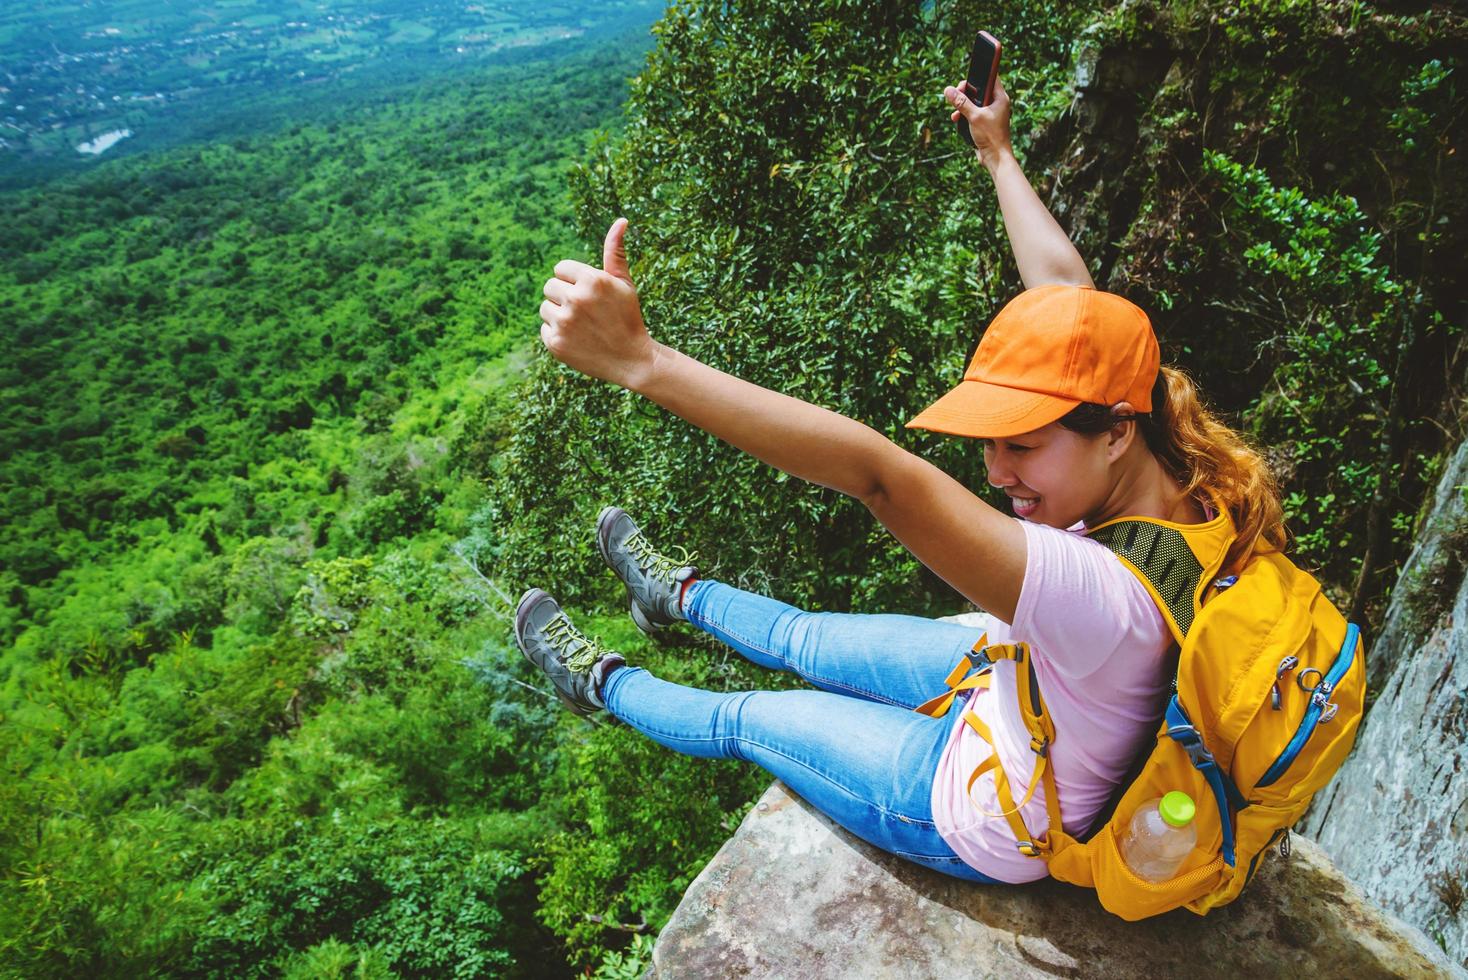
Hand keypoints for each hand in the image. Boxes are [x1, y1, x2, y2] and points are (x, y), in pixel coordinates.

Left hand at [539, 218, 657, 389]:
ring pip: (545, 307)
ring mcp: (564, 322)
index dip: (574, 281)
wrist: (631, 359)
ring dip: (558, 314)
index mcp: (592, 280)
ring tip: (582, 325)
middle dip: (564, 296)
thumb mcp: (624, 283)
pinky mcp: (556, 343)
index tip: (590, 295)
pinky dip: (557, 334)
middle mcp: (576, 299)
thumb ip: (615, 252)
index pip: (560, 268)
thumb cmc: (627, 316)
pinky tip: (578, 339)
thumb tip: (621, 220)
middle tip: (586, 311)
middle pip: (550, 286)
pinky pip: (544, 328)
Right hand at [945, 76, 1012, 168]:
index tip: (964, 83)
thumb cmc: (991, 136)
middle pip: (979, 90)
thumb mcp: (974, 116)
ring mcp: (991, 113)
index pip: (990, 78)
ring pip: (974, 102)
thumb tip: (948, 90)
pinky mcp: (985, 122)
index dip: (977, 77)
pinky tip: (957, 119)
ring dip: (963, 105)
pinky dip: (964, 114)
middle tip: (956, 96)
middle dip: (965, 93)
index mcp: (1000, 98)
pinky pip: (973, 113)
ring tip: (955, 110)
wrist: (995, 157)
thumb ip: (961, 102)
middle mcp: (997, 103)